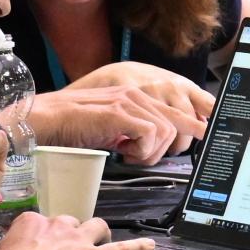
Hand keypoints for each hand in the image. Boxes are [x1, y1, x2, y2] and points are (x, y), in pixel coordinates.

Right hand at [29, 68, 207, 164]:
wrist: (47, 120)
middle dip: (171, 146)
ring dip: (150, 152)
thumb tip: (161, 141)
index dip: (194, 122)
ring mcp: (130, 101)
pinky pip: (151, 136)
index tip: (202, 134)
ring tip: (128, 154)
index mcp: (139, 93)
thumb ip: (138, 126)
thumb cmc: (77, 126)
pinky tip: (123, 151)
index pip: (179, 106)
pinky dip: (140, 151)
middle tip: (145, 156)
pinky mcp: (121, 113)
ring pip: (166, 132)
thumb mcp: (115, 124)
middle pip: (179, 121)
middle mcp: (139, 93)